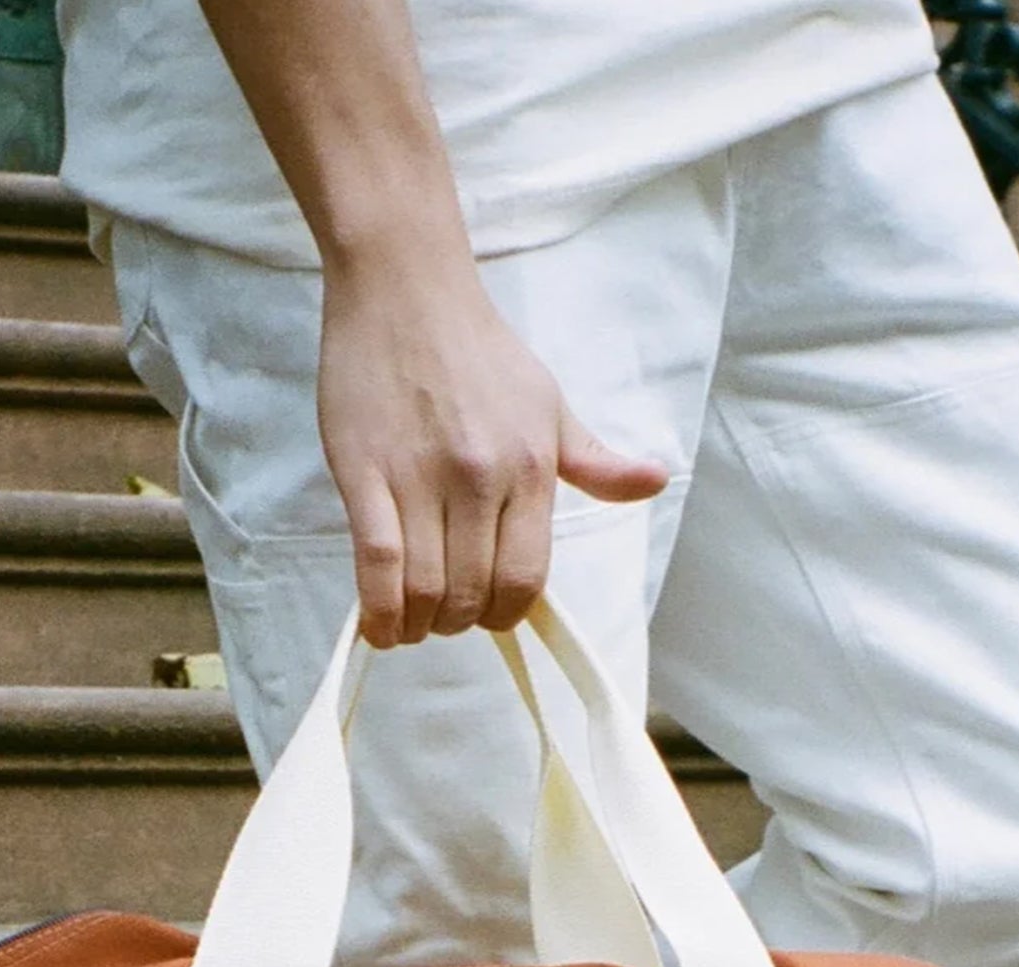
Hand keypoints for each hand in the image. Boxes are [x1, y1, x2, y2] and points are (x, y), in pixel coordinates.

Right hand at [318, 249, 668, 648]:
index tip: (489, 615)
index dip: (507, 615)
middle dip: (457, 623)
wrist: (405, 287)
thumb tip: (654, 482)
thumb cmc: (477, 348)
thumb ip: (594, 460)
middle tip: (443, 617)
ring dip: (416, 625)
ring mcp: (420, 477)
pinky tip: (377, 627)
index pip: (526, 577)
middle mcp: (480, 478)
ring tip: (408, 622)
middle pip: (472, 593)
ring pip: (424, 589)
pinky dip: (377, 610)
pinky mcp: (364, 472)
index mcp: (530, 467)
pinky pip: (376, 563)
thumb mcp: (549, 404)